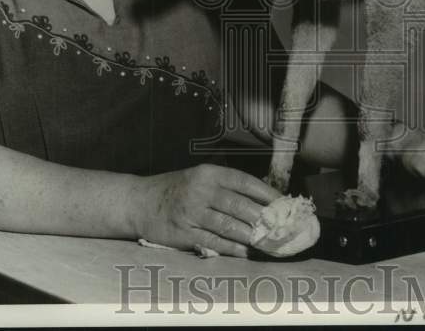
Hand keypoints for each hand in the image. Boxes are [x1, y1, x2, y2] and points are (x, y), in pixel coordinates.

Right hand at [133, 164, 280, 257]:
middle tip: (283, 228)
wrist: (139, 202)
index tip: (285, 203)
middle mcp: (201, 190)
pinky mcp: (184, 233)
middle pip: (240, 206)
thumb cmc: (176, 189)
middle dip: (264, 218)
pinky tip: (247, 252)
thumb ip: (226, 186)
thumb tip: (261, 200)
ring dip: (252, 236)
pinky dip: (233, 248)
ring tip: (271, 242)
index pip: (245, 182)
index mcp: (209, 173)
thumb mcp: (200, 178)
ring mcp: (192, 212)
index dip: (267, 193)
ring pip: (229, 226)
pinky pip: (214, 242)